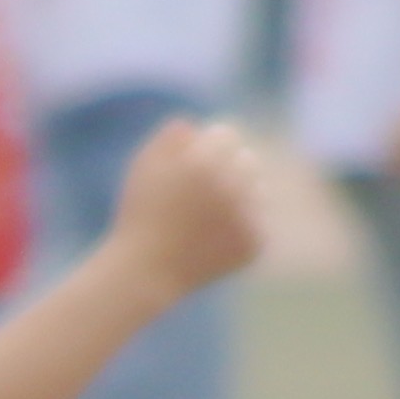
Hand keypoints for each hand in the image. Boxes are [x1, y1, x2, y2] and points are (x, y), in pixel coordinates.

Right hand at [102, 115, 264, 300]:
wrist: (146, 271)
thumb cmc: (140, 214)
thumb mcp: (143, 166)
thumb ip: (171, 137)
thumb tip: (198, 127)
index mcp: (202, 161)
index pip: (227, 135)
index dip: (208, 149)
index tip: (192, 167)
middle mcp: (230, 186)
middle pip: (247, 159)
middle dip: (228, 171)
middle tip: (203, 194)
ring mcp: (246, 215)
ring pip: (259, 188)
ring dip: (240, 196)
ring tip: (209, 216)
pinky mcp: (255, 242)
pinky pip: (258, 220)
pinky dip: (240, 227)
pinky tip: (213, 239)